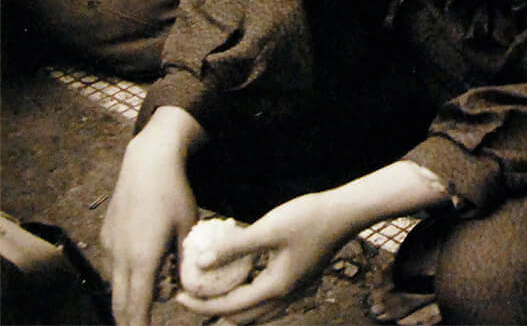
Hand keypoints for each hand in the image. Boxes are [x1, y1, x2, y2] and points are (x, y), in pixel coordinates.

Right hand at [102, 116, 198, 325]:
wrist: (147, 163)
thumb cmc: (174, 193)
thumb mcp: (187, 226)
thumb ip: (184, 259)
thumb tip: (183, 283)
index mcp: (143, 259)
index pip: (137, 306)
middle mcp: (121, 258)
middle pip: (120, 303)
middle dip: (129, 320)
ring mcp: (110, 246)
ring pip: (117, 283)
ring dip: (130, 294)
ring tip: (153, 288)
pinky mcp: (106, 235)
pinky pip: (115, 263)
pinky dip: (127, 272)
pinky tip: (144, 258)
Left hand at [174, 192, 347, 323]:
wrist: (346, 212)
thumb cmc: (309, 217)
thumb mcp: (269, 229)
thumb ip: (234, 247)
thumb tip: (199, 263)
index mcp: (275, 288)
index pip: (228, 306)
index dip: (201, 303)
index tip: (178, 295)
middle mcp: (285, 296)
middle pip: (241, 318)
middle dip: (213, 310)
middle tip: (191, 297)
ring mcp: (295, 290)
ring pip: (256, 314)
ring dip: (232, 308)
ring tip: (214, 293)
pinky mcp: (300, 280)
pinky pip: (269, 302)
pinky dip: (250, 298)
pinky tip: (245, 279)